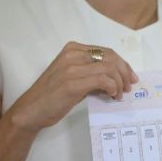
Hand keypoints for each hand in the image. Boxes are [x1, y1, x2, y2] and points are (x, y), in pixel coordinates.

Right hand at [8, 42, 137, 131]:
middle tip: (128, 87)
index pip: (106, 52)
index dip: (123, 64)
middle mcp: (72, 54)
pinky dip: (113, 88)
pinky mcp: (72, 83)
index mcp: (72, 49)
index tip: (130, 77)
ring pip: (110, 68)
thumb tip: (117, 79)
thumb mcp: (74, 78)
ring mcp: (71, 68)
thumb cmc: (53, 96)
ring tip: (118, 95)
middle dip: (125, 73)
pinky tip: (111, 96)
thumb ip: (92, 74)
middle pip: (111, 57)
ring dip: (120, 83)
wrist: (31, 111)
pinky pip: (103, 80)